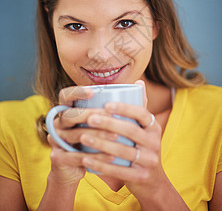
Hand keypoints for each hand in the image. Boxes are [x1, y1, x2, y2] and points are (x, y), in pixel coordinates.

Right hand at [47, 86, 114, 185]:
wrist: (76, 167)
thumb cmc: (93, 138)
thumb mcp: (101, 121)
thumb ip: (118, 104)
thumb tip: (139, 82)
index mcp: (66, 110)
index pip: (65, 95)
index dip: (77, 92)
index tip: (93, 92)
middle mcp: (58, 123)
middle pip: (70, 115)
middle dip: (91, 115)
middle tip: (112, 118)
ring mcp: (56, 140)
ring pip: (76, 135)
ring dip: (98, 135)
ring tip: (117, 136)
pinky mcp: (58, 158)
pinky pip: (77, 156)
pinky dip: (96, 156)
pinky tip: (112, 157)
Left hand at [79, 82, 164, 200]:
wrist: (153, 181)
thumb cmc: (142, 147)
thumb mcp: (145, 128)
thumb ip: (140, 107)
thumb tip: (138, 82)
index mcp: (153, 126)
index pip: (141, 113)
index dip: (124, 108)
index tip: (105, 105)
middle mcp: (154, 142)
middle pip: (130, 131)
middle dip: (108, 124)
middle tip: (89, 119)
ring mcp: (149, 160)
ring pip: (123, 151)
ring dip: (101, 144)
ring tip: (83, 138)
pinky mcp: (141, 177)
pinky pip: (120, 171)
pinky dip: (102, 165)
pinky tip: (86, 160)